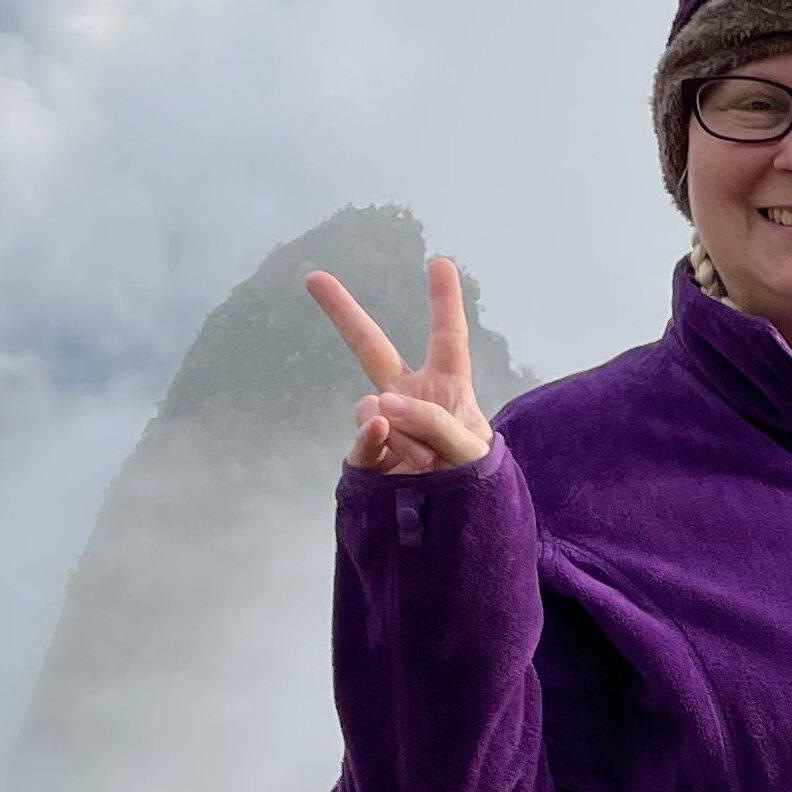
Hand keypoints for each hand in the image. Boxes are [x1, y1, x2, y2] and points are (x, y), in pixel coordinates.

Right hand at [306, 255, 493, 474]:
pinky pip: (363, 438)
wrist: (461, 529)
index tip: (441, 262)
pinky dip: (373, 438)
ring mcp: (386, 427)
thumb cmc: (478, 486)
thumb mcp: (473, 450)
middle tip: (313, 278)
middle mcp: (411, 400)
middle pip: (372, 348)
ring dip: (403, 430)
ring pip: (375, 407)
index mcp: (448, 389)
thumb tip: (383, 407)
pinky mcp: (369, 456)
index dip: (443, 301)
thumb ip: (434, 423)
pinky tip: (384, 436)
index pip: (447, 338)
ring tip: (428, 459)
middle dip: (342, 314)